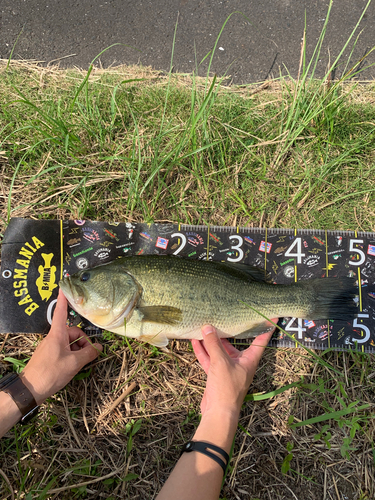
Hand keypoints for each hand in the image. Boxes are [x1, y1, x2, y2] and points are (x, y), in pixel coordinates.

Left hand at [21, 289, 102, 403]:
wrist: (31, 390)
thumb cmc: (51, 373)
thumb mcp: (74, 363)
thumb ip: (89, 353)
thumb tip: (99, 347)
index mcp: (57, 334)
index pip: (61, 311)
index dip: (64, 297)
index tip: (65, 284)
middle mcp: (54, 337)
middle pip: (73, 332)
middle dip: (83, 341)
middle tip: (89, 354)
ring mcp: (51, 347)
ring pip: (70, 343)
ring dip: (78, 351)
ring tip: (81, 363)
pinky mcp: (50, 356)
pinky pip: (65, 351)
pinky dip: (72, 356)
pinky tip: (75, 366)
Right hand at [191, 323, 275, 418]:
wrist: (219, 413)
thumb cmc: (226, 388)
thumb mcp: (220, 362)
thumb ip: (214, 344)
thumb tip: (207, 327)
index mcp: (249, 360)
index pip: (260, 340)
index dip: (266, 328)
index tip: (272, 317)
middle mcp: (240, 363)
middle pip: (236, 343)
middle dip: (230, 332)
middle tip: (227, 316)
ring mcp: (227, 369)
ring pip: (220, 351)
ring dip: (212, 341)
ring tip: (204, 326)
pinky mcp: (216, 375)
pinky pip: (210, 359)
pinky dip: (203, 351)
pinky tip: (195, 341)